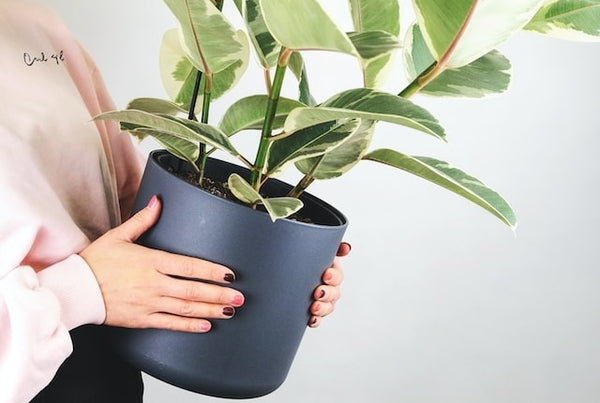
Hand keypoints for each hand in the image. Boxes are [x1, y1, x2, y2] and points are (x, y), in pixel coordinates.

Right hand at [79, 196, 243, 332]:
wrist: (75, 289)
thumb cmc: (95, 261)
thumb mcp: (119, 236)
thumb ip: (143, 220)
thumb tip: (158, 201)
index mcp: (151, 261)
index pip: (190, 266)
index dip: (212, 271)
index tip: (230, 275)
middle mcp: (154, 283)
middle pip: (193, 290)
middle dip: (219, 294)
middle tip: (239, 297)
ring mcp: (149, 303)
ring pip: (186, 308)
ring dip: (210, 310)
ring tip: (228, 311)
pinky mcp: (141, 319)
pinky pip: (170, 324)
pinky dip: (188, 326)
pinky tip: (204, 326)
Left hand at [308, 242, 350, 327]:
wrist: (284, 271)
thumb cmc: (303, 258)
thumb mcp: (315, 250)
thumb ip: (331, 247)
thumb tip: (347, 248)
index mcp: (329, 270)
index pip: (337, 275)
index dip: (334, 277)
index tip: (325, 276)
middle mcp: (329, 286)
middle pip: (334, 293)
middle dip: (327, 293)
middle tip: (317, 292)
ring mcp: (322, 300)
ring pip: (328, 307)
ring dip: (323, 308)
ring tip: (314, 308)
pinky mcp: (313, 312)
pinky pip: (318, 319)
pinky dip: (316, 320)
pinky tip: (311, 320)